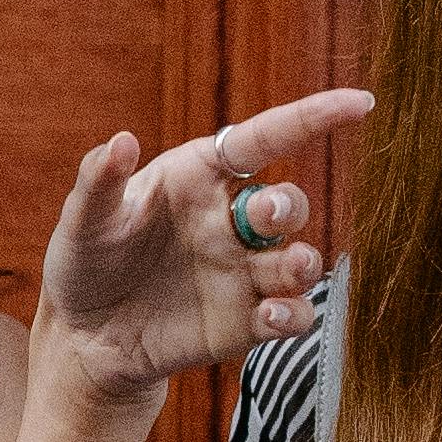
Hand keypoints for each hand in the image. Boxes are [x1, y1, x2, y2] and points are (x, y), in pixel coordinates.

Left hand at [36, 88, 372, 410]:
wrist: (84, 338)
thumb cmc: (86, 262)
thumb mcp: (84, 220)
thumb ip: (100, 181)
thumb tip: (121, 140)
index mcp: (199, 177)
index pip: (265, 139)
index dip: (312, 117)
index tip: (358, 103)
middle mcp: (230, 221)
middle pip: (287, 205)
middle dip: (289, 205)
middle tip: (267, 213)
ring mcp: (243, 273)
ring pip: (300, 261)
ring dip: (304, 262)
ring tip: (292, 267)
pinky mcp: (246, 322)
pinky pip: (291, 315)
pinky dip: (294, 315)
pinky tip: (273, 317)